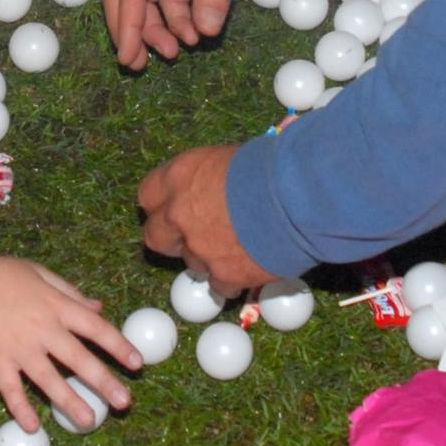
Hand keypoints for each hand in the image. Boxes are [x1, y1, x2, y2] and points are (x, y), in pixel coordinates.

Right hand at [0, 252, 139, 432]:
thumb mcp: (37, 273)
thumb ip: (69, 292)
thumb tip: (98, 307)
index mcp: (55, 306)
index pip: (95, 328)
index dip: (118, 345)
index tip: (136, 362)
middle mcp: (43, 330)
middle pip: (79, 359)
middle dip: (104, 382)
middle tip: (125, 402)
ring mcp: (19, 350)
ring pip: (50, 381)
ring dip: (71, 402)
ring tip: (89, 421)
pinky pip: (12, 391)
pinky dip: (22, 409)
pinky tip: (34, 427)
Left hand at [138, 145, 272, 298]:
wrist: (297, 195)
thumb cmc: (270, 165)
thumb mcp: (229, 159)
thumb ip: (210, 180)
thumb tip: (214, 189)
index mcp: (179, 176)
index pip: (148, 195)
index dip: (161, 205)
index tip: (173, 209)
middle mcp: (179, 213)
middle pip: (156, 236)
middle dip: (172, 239)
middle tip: (194, 236)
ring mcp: (199, 248)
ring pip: (191, 264)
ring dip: (208, 259)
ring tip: (238, 247)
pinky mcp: (224, 275)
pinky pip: (220, 285)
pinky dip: (233, 280)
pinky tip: (251, 266)